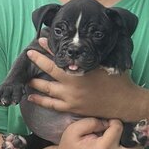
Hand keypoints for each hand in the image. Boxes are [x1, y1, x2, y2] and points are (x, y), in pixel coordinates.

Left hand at [26, 38, 145, 121]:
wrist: (122, 102)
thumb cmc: (115, 80)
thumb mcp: (102, 64)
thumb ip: (87, 57)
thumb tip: (75, 47)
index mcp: (80, 71)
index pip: (60, 57)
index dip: (48, 49)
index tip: (39, 40)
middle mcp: (72, 84)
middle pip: (49, 71)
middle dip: (38, 61)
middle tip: (28, 54)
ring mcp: (69, 97)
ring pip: (47, 89)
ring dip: (35, 82)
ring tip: (26, 77)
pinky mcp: (70, 108)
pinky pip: (51, 104)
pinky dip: (40, 100)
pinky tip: (30, 97)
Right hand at [55, 118, 142, 148]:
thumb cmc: (68, 147)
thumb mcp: (74, 130)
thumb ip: (92, 122)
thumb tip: (107, 122)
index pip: (119, 128)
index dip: (112, 121)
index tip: (102, 123)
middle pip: (137, 145)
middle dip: (131, 133)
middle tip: (119, 129)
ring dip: (129, 142)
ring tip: (116, 136)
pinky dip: (123, 148)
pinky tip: (112, 144)